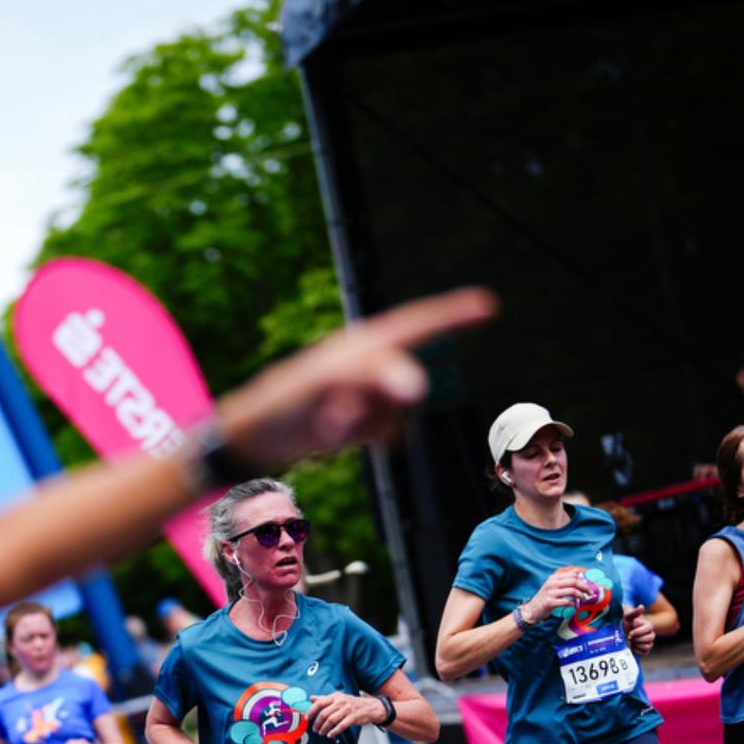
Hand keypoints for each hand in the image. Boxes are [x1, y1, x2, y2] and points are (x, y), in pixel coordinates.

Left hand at [215, 289, 495, 470]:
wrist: (254, 439)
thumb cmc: (282, 401)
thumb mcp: (324, 384)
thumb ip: (372, 378)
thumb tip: (416, 385)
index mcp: (361, 343)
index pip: (416, 324)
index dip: (452, 313)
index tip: (488, 304)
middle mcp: (369, 365)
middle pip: (410, 380)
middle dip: (384, 400)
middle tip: (338, 412)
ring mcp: (369, 395)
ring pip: (401, 412)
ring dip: (370, 423)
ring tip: (330, 421)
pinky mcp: (365, 422)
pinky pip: (389, 433)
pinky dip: (367, 438)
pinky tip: (335, 436)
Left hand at [307, 692, 383, 736]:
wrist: (370, 707)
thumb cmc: (352, 703)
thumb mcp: (338, 698)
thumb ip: (324, 699)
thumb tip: (311, 698)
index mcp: (335, 697)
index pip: (319, 703)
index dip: (312, 711)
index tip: (307, 718)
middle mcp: (340, 702)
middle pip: (324, 713)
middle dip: (317, 723)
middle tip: (314, 729)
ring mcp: (347, 709)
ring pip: (331, 720)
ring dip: (324, 728)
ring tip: (321, 733)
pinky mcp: (353, 717)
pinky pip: (341, 726)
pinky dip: (334, 731)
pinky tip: (330, 735)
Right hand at [527, 567, 593, 623]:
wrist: (532, 609)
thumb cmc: (545, 597)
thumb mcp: (553, 585)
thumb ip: (564, 579)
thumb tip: (578, 573)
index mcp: (554, 578)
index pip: (573, 575)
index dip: (583, 580)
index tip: (589, 585)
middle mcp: (552, 583)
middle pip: (574, 582)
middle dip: (585, 587)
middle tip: (590, 593)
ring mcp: (550, 593)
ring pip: (572, 591)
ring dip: (581, 596)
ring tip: (585, 599)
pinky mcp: (549, 602)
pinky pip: (566, 602)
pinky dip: (573, 603)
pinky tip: (574, 605)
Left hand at [622, 604, 655, 654]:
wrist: (623, 631)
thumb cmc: (626, 622)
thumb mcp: (628, 616)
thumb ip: (634, 612)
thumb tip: (641, 606)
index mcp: (648, 625)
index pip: (648, 629)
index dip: (638, 631)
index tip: (630, 632)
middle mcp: (651, 634)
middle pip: (649, 638)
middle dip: (637, 639)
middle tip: (628, 637)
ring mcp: (649, 642)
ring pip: (647, 646)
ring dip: (637, 645)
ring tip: (630, 641)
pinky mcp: (645, 650)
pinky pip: (644, 653)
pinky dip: (636, 651)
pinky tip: (632, 646)